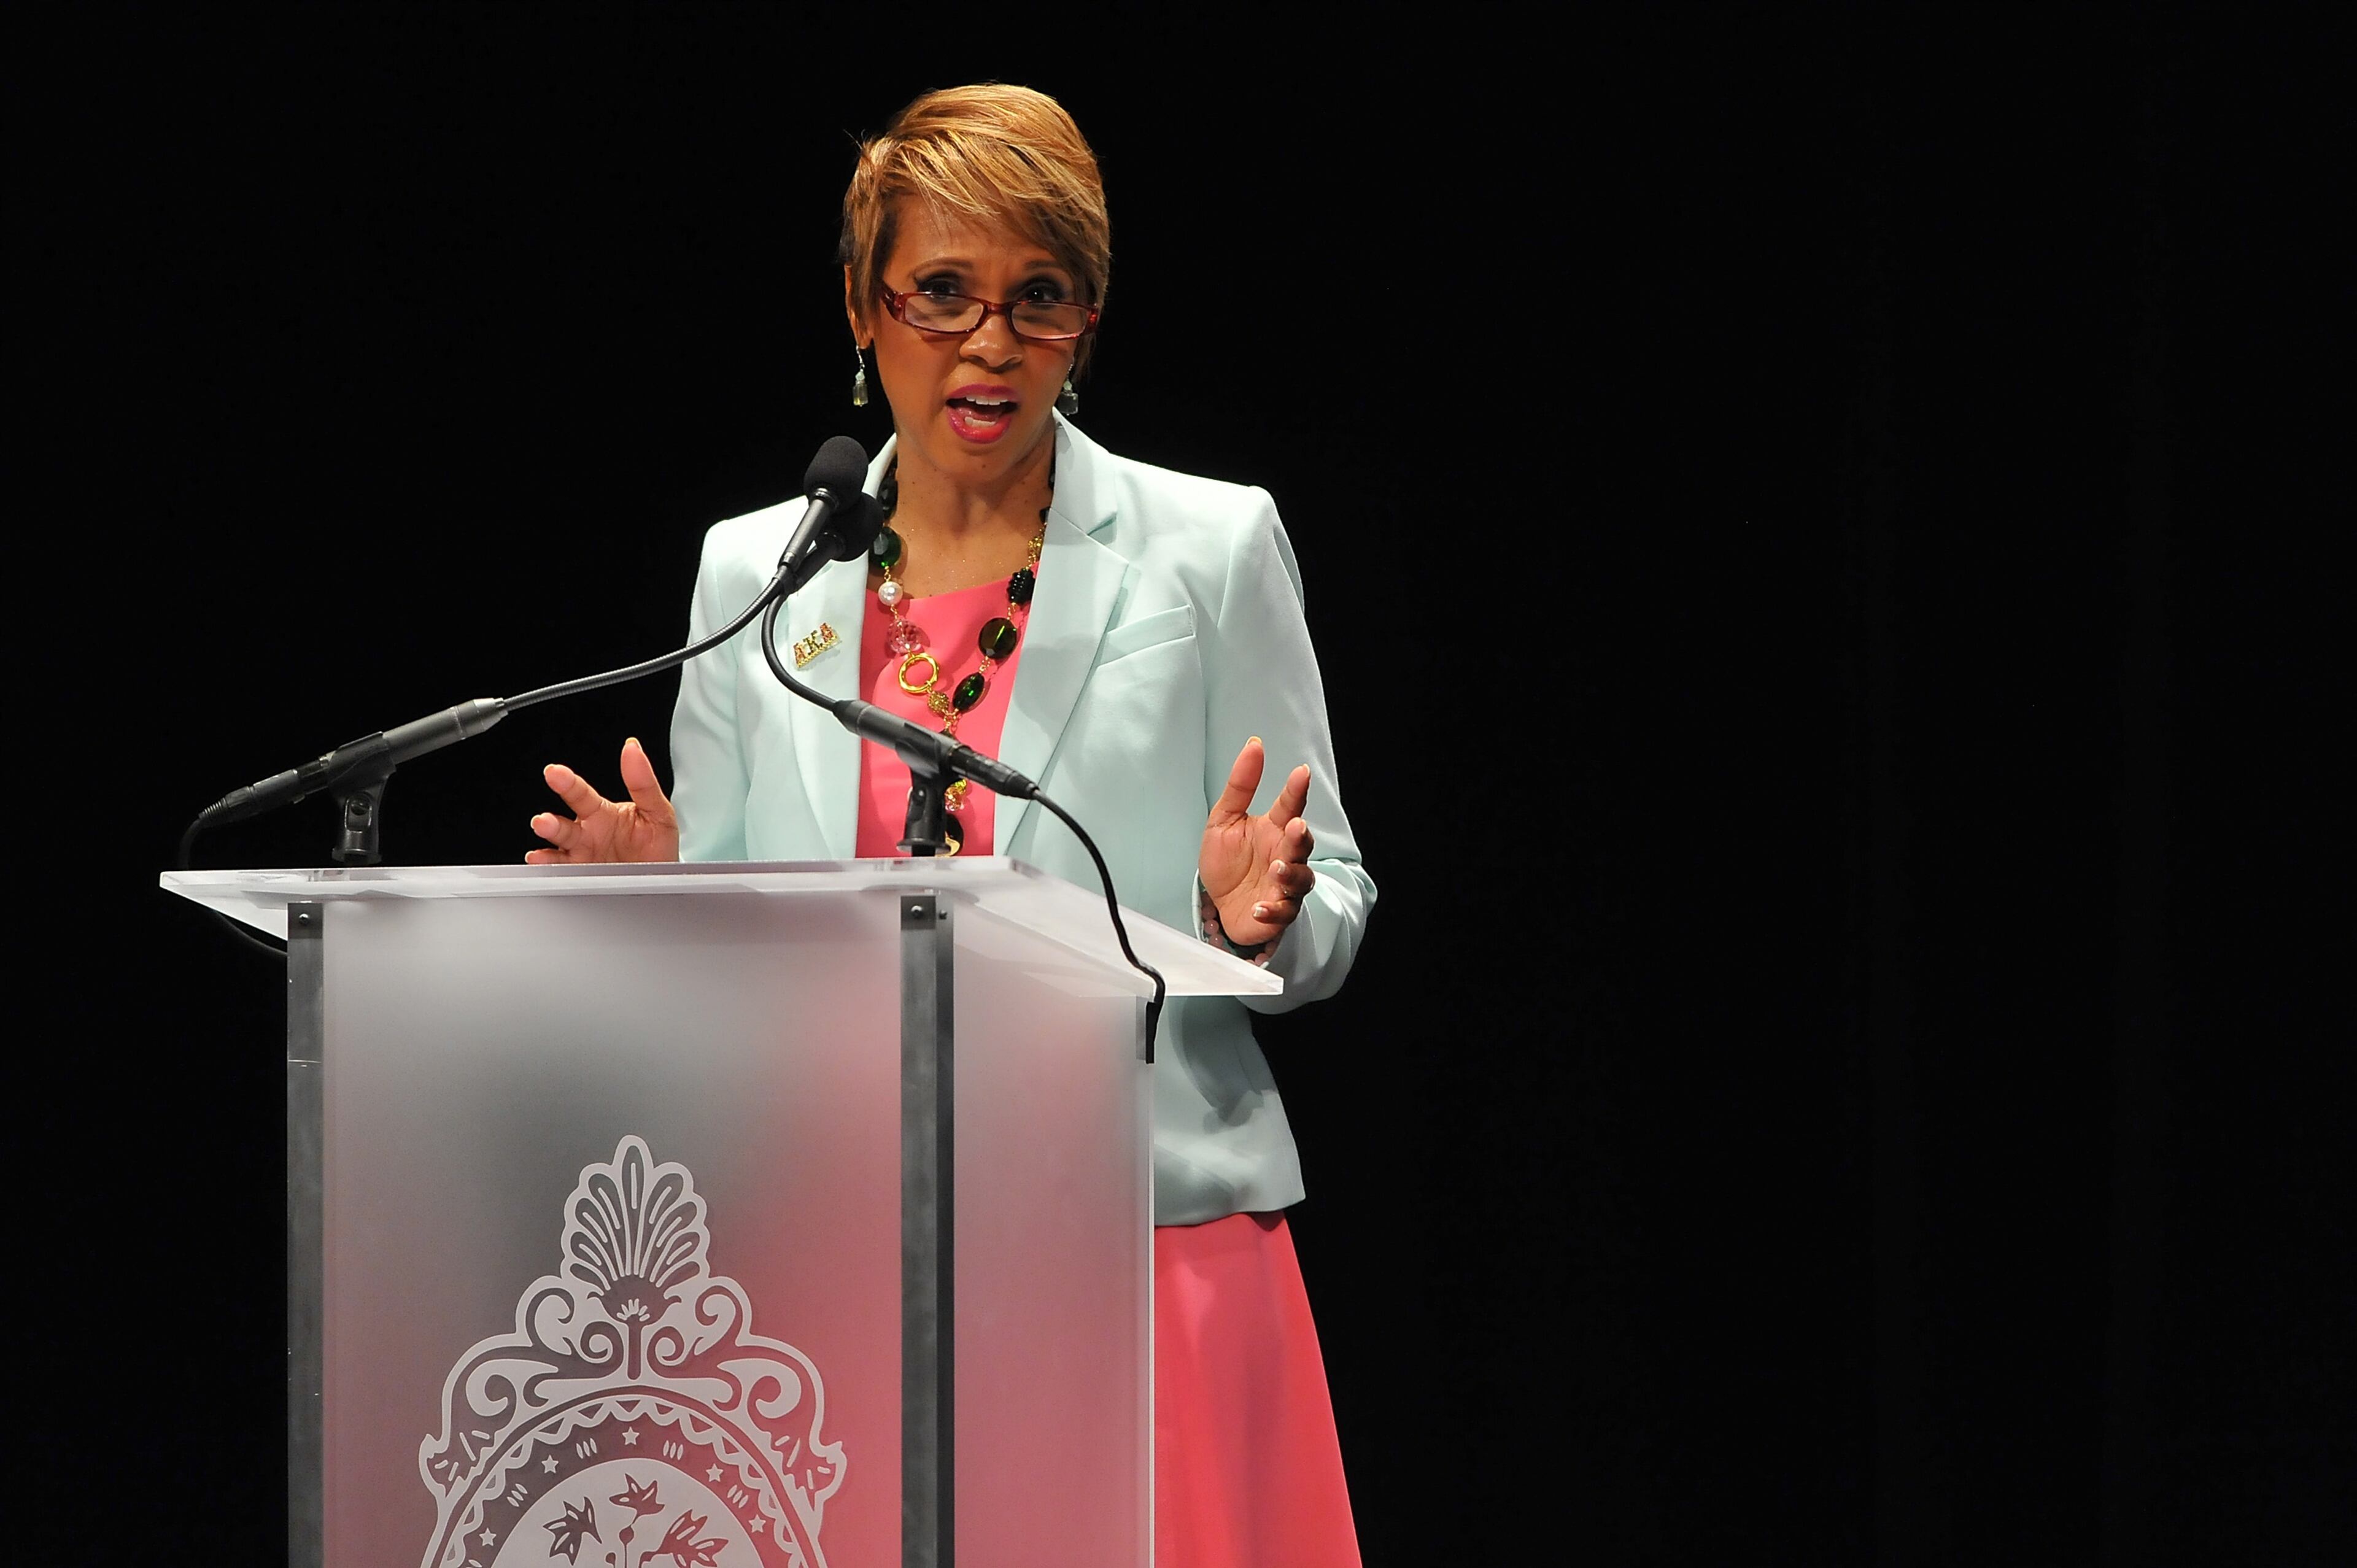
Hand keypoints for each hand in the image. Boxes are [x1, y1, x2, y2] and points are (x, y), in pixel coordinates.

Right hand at [525, 738, 679, 863]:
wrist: (661, 878)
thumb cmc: (656, 844)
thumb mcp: (658, 811)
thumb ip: (643, 782)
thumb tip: (633, 748)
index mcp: (602, 813)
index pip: (581, 794)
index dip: (567, 782)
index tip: (554, 773)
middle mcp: (587, 833)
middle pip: (562, 825)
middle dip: (550, 822)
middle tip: (542, 821)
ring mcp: (583, 855)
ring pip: (559, 848)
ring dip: (548, 846)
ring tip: (543, 842)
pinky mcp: (583, 875)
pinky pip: (563, 871)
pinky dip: (550, 867)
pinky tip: (542, 861)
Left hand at [1199, 736, 1314, 949]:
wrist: (1218, 905)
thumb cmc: (1227, 862)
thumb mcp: (1224, 820)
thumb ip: (1240, 786)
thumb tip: (1254, 745)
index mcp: (1274, 830)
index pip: (1290, 806)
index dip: (1296, 790)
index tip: (1301, 773)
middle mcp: (1284, 856)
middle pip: (1302, 844)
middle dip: (1301, 836)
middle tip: (1295, 827)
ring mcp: (1284, 886)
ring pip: (1301, 880)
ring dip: (1291, 874)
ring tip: (1276, 869)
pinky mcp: (1278, 914)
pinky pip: (1282, 913)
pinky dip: (1272, 911)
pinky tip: (1259, 907)